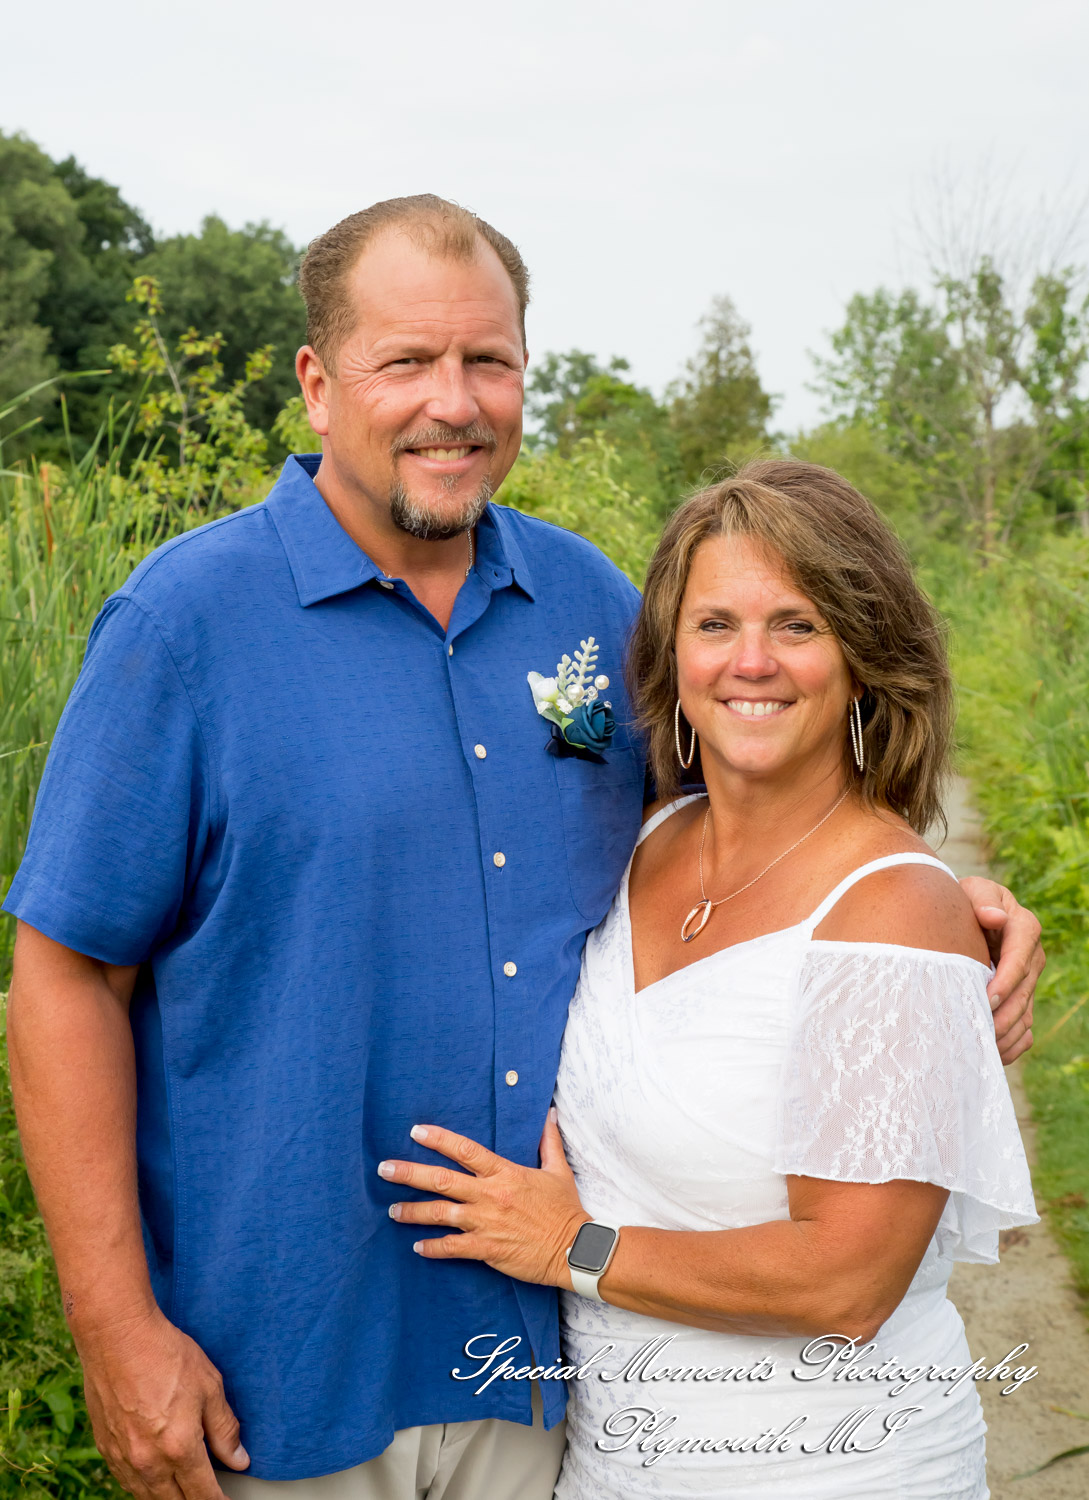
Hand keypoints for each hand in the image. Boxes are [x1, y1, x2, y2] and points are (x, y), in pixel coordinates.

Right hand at [74, 1306, 247, 1499]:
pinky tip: (156, 1475)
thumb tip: (239, 1460)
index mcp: (178, 1448)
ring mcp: (123, 1459)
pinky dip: (145, 1487)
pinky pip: (127, 1483)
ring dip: (169, 1498)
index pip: (204, 1496)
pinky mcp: (106, 1449)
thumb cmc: (165, 1355)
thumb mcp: (209, 1386)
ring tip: (186, 1488)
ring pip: (148, 1498)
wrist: (116, 1337)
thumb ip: (224, 1429)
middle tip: (210, 1494)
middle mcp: (148, 1462)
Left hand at [378, 1112, 589, 1287]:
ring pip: (440, 1214)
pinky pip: (452, 1248)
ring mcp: (486, 1223)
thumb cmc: (566, 1209)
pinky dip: (433, 1248)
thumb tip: (549, 1114)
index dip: (439, 1140)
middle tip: (384, 1169)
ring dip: (413, 1212)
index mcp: (505, 1173)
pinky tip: (418, 1247)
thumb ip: (548, 1141)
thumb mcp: (558, 1170)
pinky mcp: (487, 1249)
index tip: (416, 1131)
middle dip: (410, 1173)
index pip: (466, 1150)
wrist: (575, 1249)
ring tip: (393, 1211)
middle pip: (442, 1180)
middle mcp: (491, 1195)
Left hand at [960, 876, 1042, 1064]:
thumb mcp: (971, 891)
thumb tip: (995, 916)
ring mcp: (1028, 980)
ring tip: (982, 1050)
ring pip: (1025, 1015)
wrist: (964, 915)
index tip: (987, 999)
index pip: (1020, 958)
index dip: (1006, 981)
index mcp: (1023, 928)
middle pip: (1023, 993)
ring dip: (1006, 1036)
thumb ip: (981, 900)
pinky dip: (1011, 1045)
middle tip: (979, 1032)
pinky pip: (1024, 1028)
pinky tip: (992, 1056)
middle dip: (1003, 1016)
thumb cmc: (964, 899)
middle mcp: (1031, 956)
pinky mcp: (1020, 998)